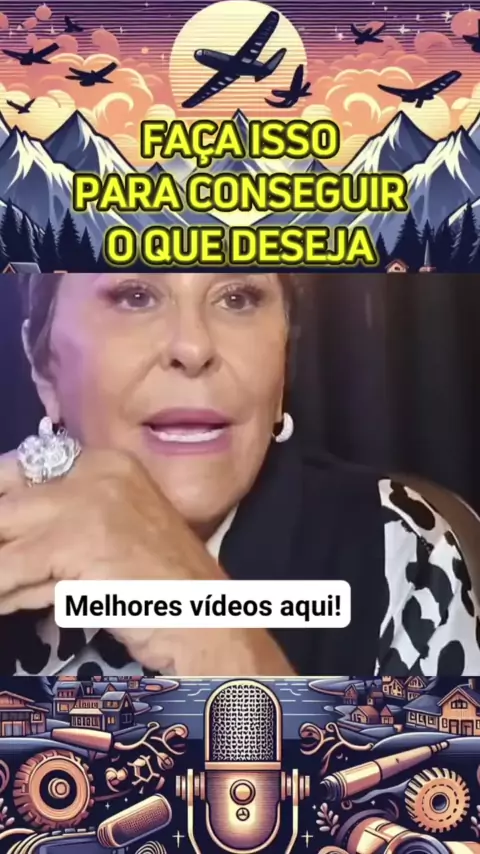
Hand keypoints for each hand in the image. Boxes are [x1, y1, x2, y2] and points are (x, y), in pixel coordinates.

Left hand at [0, 449, 292, 674]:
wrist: (208, 620)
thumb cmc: (161, 588)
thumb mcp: (108, 541)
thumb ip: (58, 532)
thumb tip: (3, 543)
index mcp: (106, 463)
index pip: (23, 468)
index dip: (2, 503)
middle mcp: (97, 470)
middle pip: (8, 497)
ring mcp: (90, 501)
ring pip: (3, 529)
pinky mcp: (81, 539)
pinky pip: (11, 566)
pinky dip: (0, 589)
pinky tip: (0, 602)